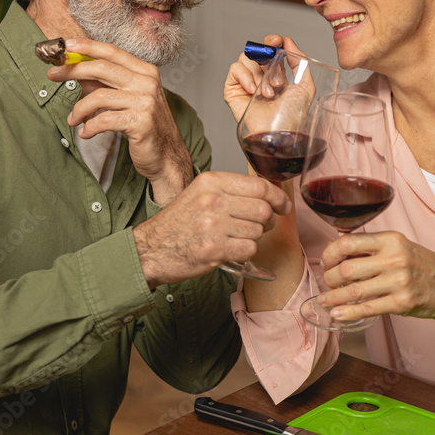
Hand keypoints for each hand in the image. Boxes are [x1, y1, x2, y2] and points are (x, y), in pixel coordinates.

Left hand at [47, 36, 192, 204]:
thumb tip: (78, 71)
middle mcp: (147, 82)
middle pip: (102, 67)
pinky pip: (104, 120)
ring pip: (98, 96)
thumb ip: (104, 83)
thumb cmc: (146, 127)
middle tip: (53, 75)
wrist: (166, 156)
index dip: (87, 46)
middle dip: (73, 70)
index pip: (112, 51)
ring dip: (79, 108)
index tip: (66, 46)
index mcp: (146, 71)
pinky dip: (89, 127)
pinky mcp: (140, 122)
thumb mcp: (126, 99)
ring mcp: (145, 101)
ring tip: (73, 119)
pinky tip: (86, 133)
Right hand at [133, 172, 292, 287]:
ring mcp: (213, 225)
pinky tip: (232, 250)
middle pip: (263, 209)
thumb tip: (268, 191)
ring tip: (237, 238)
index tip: (283, 206)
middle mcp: (213, 200)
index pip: (259, 185)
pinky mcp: (214, 249)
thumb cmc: (178, 223)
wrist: (151, 249)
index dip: (278, 197)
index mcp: (211, 182)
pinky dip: (246, 252)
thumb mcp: (200, 193)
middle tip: (261, 226)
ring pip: (258, 231)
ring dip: (254, 238)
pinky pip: (249, 249)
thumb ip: (230, 190)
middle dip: (269, 221)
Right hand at [223, 34, 301, 122]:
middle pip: (258, 50)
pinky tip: (253, 89)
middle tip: (273, 61)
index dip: (273, 42)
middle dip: (267, 53)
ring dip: (259, 72)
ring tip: (268, 91)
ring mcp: (246, 83)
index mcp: (276, 75)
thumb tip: (288, 41)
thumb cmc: (292, 116)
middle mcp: (260, 77)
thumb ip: (299, 61)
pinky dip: (245, 76)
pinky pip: (235, 69)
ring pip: (247, 59)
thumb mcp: (305, 86)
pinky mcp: (233, 89)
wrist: (277, 133)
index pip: (271, 50)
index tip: (278, 41)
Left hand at [315, 231, 434, 321]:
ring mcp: (398, 281)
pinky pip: (368, 308)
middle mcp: (394, 258)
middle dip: (330, 278)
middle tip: (327, 283)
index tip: (326, 261)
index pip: (348, 242)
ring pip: (354, 290)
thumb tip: (335, 251)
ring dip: (333, 297)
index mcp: (390, 240)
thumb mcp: (400, 246)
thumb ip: (371, 248)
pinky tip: (337, 314)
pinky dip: (348, 312)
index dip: (330, 253)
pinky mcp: (402, 303)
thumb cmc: (423, 265)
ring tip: (324, 301)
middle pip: (347, 268)